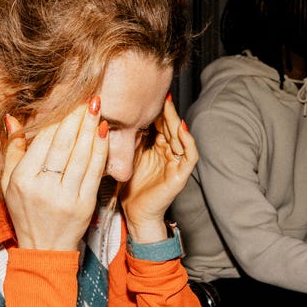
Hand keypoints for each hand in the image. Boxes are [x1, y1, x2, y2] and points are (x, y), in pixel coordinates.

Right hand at [1, 97, 108, 250]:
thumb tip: (12, 117)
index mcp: (23, 180)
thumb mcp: (9, 183)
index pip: (43, 141)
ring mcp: (66, 197)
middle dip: (76, 118)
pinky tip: (103, 132)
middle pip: (63, 145)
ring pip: (81, 156)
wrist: (45, 247)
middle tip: (85, 96)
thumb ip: (13, 149)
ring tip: (96, 107)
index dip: (56, 118)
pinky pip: (94, 171)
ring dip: (90, 128)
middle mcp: (43, 188)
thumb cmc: (26, 212)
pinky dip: (100, 150)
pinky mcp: (85, 205)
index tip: (66, 100)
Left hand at [121, 94, 197, 242]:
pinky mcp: (181, 176)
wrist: (134, 214)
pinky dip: (187, 141)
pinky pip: (190, 155)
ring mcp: (177, 164)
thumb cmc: (129, 187)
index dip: (155, 109)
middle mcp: (170, 153)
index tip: (146, 92)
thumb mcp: (125, 156)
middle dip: (166, 110)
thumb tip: (116, 115)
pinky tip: (180, 128)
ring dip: (175, 120)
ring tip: (168, 106)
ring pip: (181, 137)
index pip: (160, 123)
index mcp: (157, 148)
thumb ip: (127, 138)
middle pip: (171, 126)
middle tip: (158, 93)